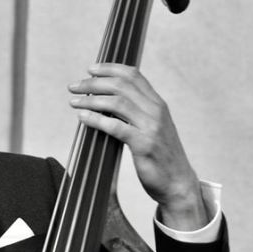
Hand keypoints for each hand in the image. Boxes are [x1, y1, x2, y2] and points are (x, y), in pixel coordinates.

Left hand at [68, 63, 207, 230]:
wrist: (178, 183)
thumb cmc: (159, 156)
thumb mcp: (151, 128)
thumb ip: (135, 113)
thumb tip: (106, 102)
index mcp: (157, 104)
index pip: (133, 75)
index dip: (110, 68)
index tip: (90, 69)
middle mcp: (156, 110)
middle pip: (121, 85)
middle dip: (93, 82)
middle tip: (74, 86)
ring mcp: (151, 127)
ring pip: (117, 102)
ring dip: (90, 99)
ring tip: (73, 101)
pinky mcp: (144, 144)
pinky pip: (116, 126)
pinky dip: (96, 119)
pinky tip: (82, 118)